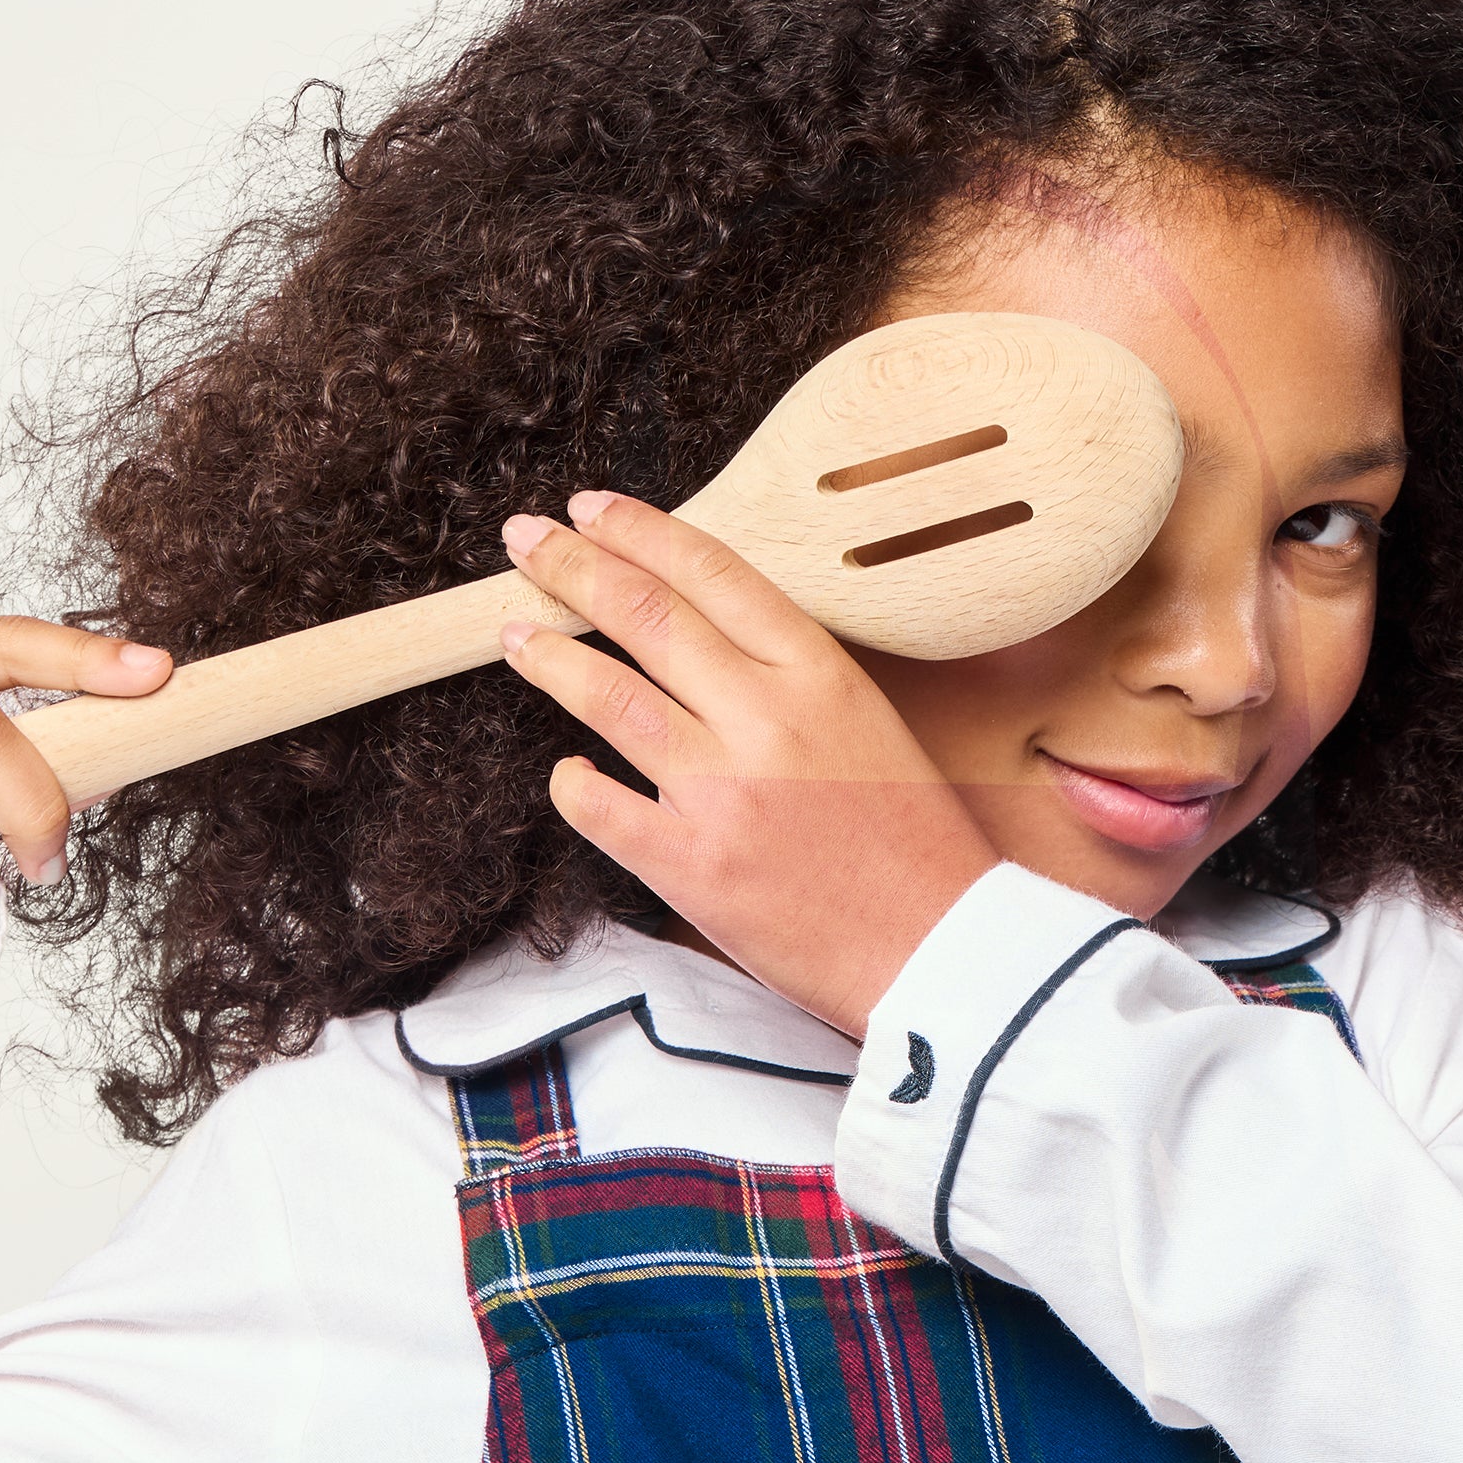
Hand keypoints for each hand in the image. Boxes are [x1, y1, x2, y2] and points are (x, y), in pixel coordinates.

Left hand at [499, 494, 997, 1037]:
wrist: (944, 952)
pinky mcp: (692, 867)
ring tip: (517, 635)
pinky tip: (568, 773)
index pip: (711, 572)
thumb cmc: (920, 849)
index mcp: (821, 675)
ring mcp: (722, 793)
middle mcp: (766, 719)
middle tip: (525, 540)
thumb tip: (711, 646)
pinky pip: (600, 807)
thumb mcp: (874, 728)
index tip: (591, 510)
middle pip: (646, 615)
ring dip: (550, 657)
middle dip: (572, 566)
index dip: (639, 531)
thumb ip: (797, 682)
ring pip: (609, 697)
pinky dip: (572, 784)